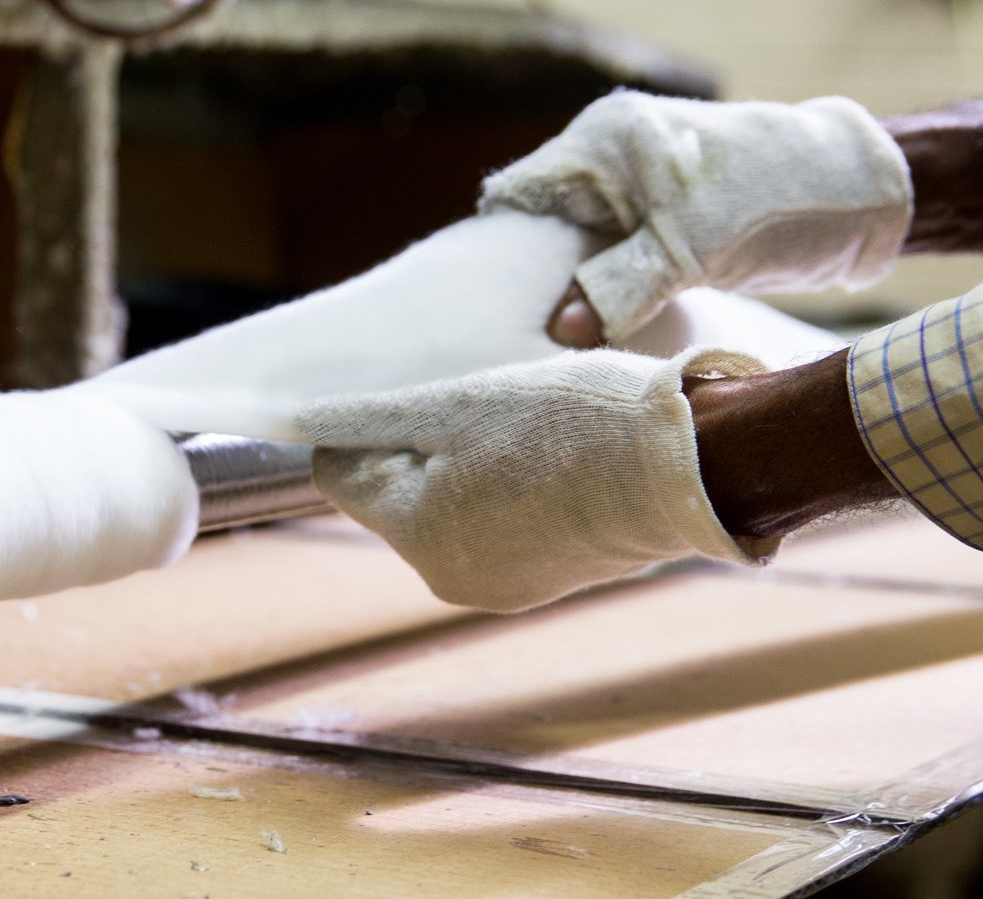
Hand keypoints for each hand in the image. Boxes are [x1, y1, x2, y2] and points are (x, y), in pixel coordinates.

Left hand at [298, 348, 775, 611]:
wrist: (690, 465)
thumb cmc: (567, 425)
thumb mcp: (456, 404)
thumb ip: (369, 419)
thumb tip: (292, 422)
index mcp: (415, 534)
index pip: (342, 475)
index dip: (366, 427)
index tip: (414, 395)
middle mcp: (449, 577)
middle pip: (397, 496)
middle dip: (422, 449)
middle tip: (483, 405)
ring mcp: (504, 586)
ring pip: (450, 509)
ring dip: (469, 466)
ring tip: (527, 430)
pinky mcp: (551, 579)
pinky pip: (501, 526)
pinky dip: (513, 490)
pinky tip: (556, 458)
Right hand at [481, 92, 911, 344]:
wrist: (859, 196)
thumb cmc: (775, 201)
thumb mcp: (689, 251)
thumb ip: (618, 288)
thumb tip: (557, 331)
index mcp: (605, 141)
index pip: (519, 195)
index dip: (502, 248)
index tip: (498, 307)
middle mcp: (610, 159)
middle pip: (541, 224)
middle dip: (534, 278)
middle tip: (522, 338)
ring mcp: (636, 191)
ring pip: (575, 249)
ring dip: (572, 293)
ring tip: (557, 344)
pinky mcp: (660, 225)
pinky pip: (609, 262)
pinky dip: (604, 295)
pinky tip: (599, 332)